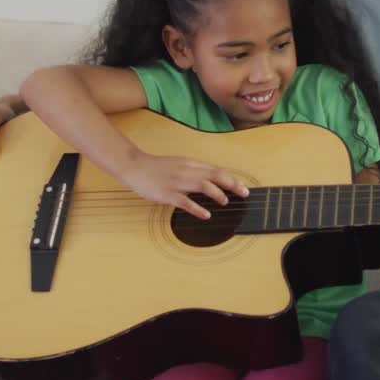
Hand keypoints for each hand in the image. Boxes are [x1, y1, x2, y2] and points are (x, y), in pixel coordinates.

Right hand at [120, 151, 249, 219]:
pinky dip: (197, 209)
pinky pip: (185, 202)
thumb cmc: (158, 167)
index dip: (232, 179)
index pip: (217, 170)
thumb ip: (195, 171)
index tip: (243, 187)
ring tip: (226, 202)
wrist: (135, 166)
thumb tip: (213, 180)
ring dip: (217, 194)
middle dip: (232, 184)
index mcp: (192, 164)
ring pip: (203, 185)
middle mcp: (188, 171)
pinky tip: (206, 215)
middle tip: (244, 193)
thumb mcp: (180, 164)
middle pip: (215, 176)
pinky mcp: (168, 194)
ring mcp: (178, 182)